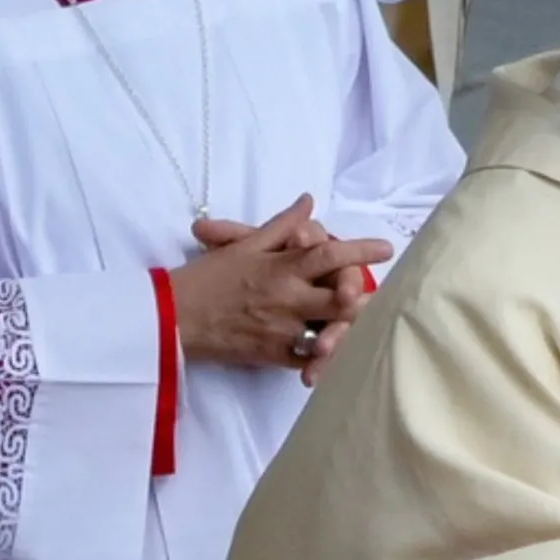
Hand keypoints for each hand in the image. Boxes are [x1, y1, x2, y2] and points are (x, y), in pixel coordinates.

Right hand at [169, 194, 390, 368]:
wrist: (172, 317)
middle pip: (341, 298)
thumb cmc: (207, 279)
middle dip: (363, 297)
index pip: (330, 253)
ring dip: (349, 329)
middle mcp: (288, 298)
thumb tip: (308, 201)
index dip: (361, 250)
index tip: (386, 249)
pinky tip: (335, 353)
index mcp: (282, 267)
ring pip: (329, 332)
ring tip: (366, 327)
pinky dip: (323, 357)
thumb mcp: (245, 246)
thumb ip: (282, 225)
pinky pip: (307, 359)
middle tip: (380, 296)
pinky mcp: (273, 356)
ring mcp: (283, 330)